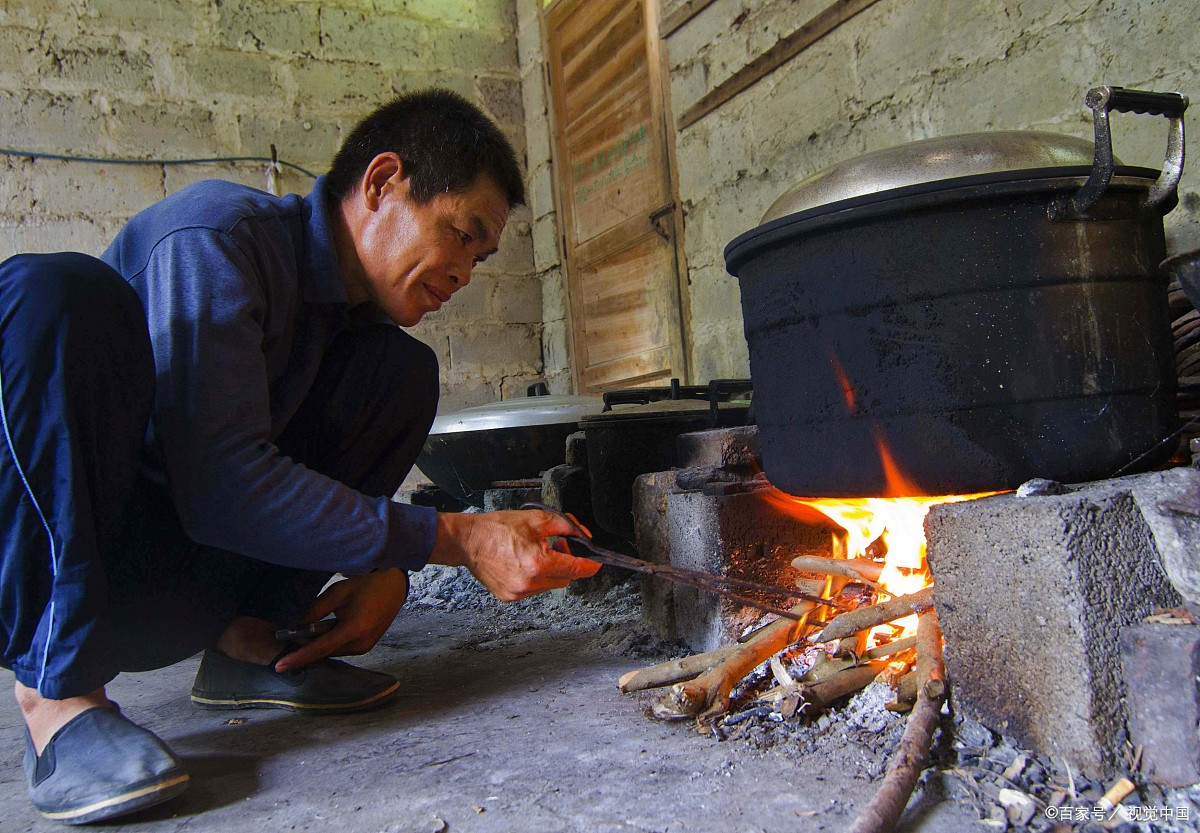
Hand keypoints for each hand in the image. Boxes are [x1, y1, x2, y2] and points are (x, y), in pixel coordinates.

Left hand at [275, 568, 407, 671]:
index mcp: (353, 629)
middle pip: (324, 653)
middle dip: (305, 650)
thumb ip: (315, 611)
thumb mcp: (337, 593)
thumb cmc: (366, 585)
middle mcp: (360, 644)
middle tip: (286, 641)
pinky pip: (341, 649)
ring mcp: (365, 647)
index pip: (319, 649)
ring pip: (332, 652)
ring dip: (318, 646)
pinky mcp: (366, 646)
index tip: (280, 666)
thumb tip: (295, 626)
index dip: (298, 658)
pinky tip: (322, 634)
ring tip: (304, 633)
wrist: (393, 585)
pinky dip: (329, 644)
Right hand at [429, 509, 599, 600]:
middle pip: (565, 579)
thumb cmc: (497, 528)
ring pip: (550, 585)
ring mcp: (519, 593)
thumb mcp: (536, 518)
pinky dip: (535, 578)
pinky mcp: (509, 597)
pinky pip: (533, 589)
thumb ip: (565, 525)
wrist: (468, 540)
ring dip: (551, 571)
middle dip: (567, 563)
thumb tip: (582, 534)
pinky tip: (524, 562)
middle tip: (558, 546)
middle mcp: (530, 583)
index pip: (577, 569)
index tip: (597, 561)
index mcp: (538, 563)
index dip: (590, 564)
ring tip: (537, 553)